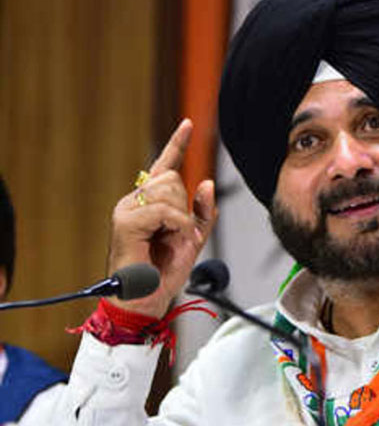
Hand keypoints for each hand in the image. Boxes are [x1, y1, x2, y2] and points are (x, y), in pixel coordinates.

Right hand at [107, 119, 217, 317]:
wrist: (145, 301)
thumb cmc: (164, 273)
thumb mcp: (193, 239)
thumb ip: (203, 213)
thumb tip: (206, 183)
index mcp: (151, 204)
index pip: (165, 166)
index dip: (177, 144)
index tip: (188, 124)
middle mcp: (135, 201)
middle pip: (173, 177)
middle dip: (185, 207)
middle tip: (178, 236)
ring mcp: (127, 209)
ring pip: (170, 189)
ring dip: (182, 218)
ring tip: (172, 241)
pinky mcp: (125, 221)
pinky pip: (165, 210)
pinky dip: (178, 226)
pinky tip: (174, 241)